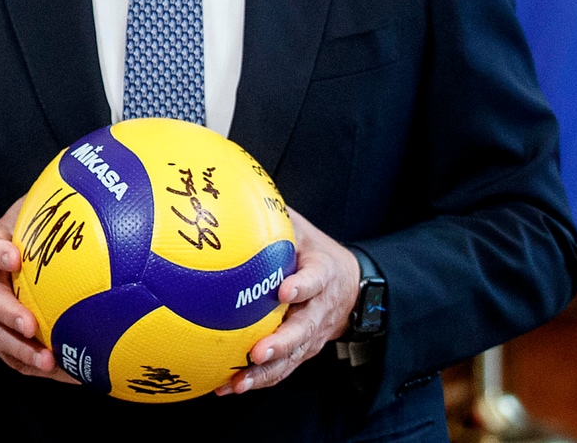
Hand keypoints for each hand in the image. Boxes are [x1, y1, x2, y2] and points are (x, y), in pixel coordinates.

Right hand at [0, 194, 76, 382]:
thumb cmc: (1, 247)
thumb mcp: (11, 221)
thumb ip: (35, 208)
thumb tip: (79, 186)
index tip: (14, 255)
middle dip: (8, 315)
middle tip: (30, 323)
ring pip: (0, 338)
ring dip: (24, 351)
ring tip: (49, 361)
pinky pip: (16, 360)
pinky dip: (39, 370)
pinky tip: (68, 373)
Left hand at [218, 206, 359, 395]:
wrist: (351, 288)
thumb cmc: (314, 251)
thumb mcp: (302, 228)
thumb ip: (275, 215)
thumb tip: (233, 189)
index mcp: (322, 274)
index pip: (314, 280)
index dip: (302, 287)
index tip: (285, 290)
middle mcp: (319, 310)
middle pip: (303, 331)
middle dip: (281, 343)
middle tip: (258, 351)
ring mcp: (311, 336)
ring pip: (291, 359)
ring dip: (265, 373)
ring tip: (237, 382)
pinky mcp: (301, 352)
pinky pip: (280, 370)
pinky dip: (256, 380)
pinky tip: (225, 387)